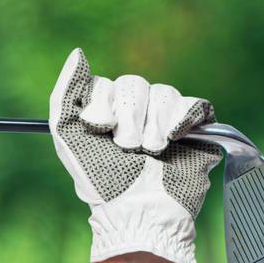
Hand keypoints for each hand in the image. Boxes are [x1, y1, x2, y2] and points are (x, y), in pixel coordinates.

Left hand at [49, 47, 222, 262]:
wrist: (139, 209)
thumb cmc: (100, 179)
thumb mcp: (68, 135)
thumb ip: (66, 93)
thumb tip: (78, 53)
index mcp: (107, 113)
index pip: (107, 84)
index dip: (104, 104)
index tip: (99, 129)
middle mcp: (137, 113)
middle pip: (135, 84)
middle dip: (128, 117)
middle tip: (126, 146)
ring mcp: (167, 120)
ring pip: (164, 92)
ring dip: (152, 124)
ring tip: (150, 151)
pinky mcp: (197, 130)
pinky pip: (196, 105)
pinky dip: (181, 119)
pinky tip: (172, 139)